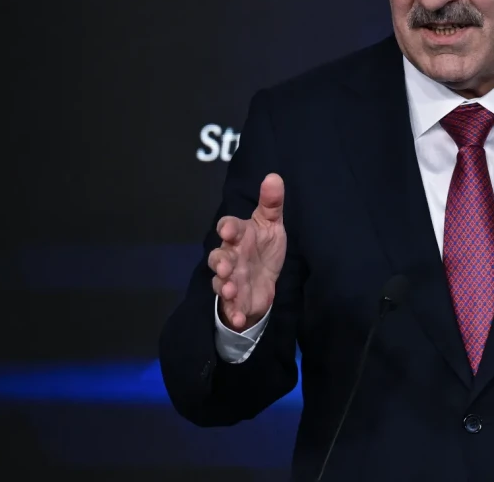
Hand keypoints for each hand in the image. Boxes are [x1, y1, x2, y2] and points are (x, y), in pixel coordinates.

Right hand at [209, 173, 286, 331]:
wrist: (264, 280)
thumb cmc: (264, 247)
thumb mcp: (271, 224)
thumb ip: (271, 203)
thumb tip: (274, 176)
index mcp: (239, 235)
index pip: (229, 228)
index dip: (228, 228)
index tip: (228, 229)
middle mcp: (231, 256)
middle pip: (219, 257)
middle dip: (221, 262)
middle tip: (227, 266)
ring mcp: (230, 279)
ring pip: (221, 281)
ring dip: (224, 286)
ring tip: (231, 290)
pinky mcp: (235, 299)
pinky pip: (231, 307)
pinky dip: (234, 312)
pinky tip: (240, 317)